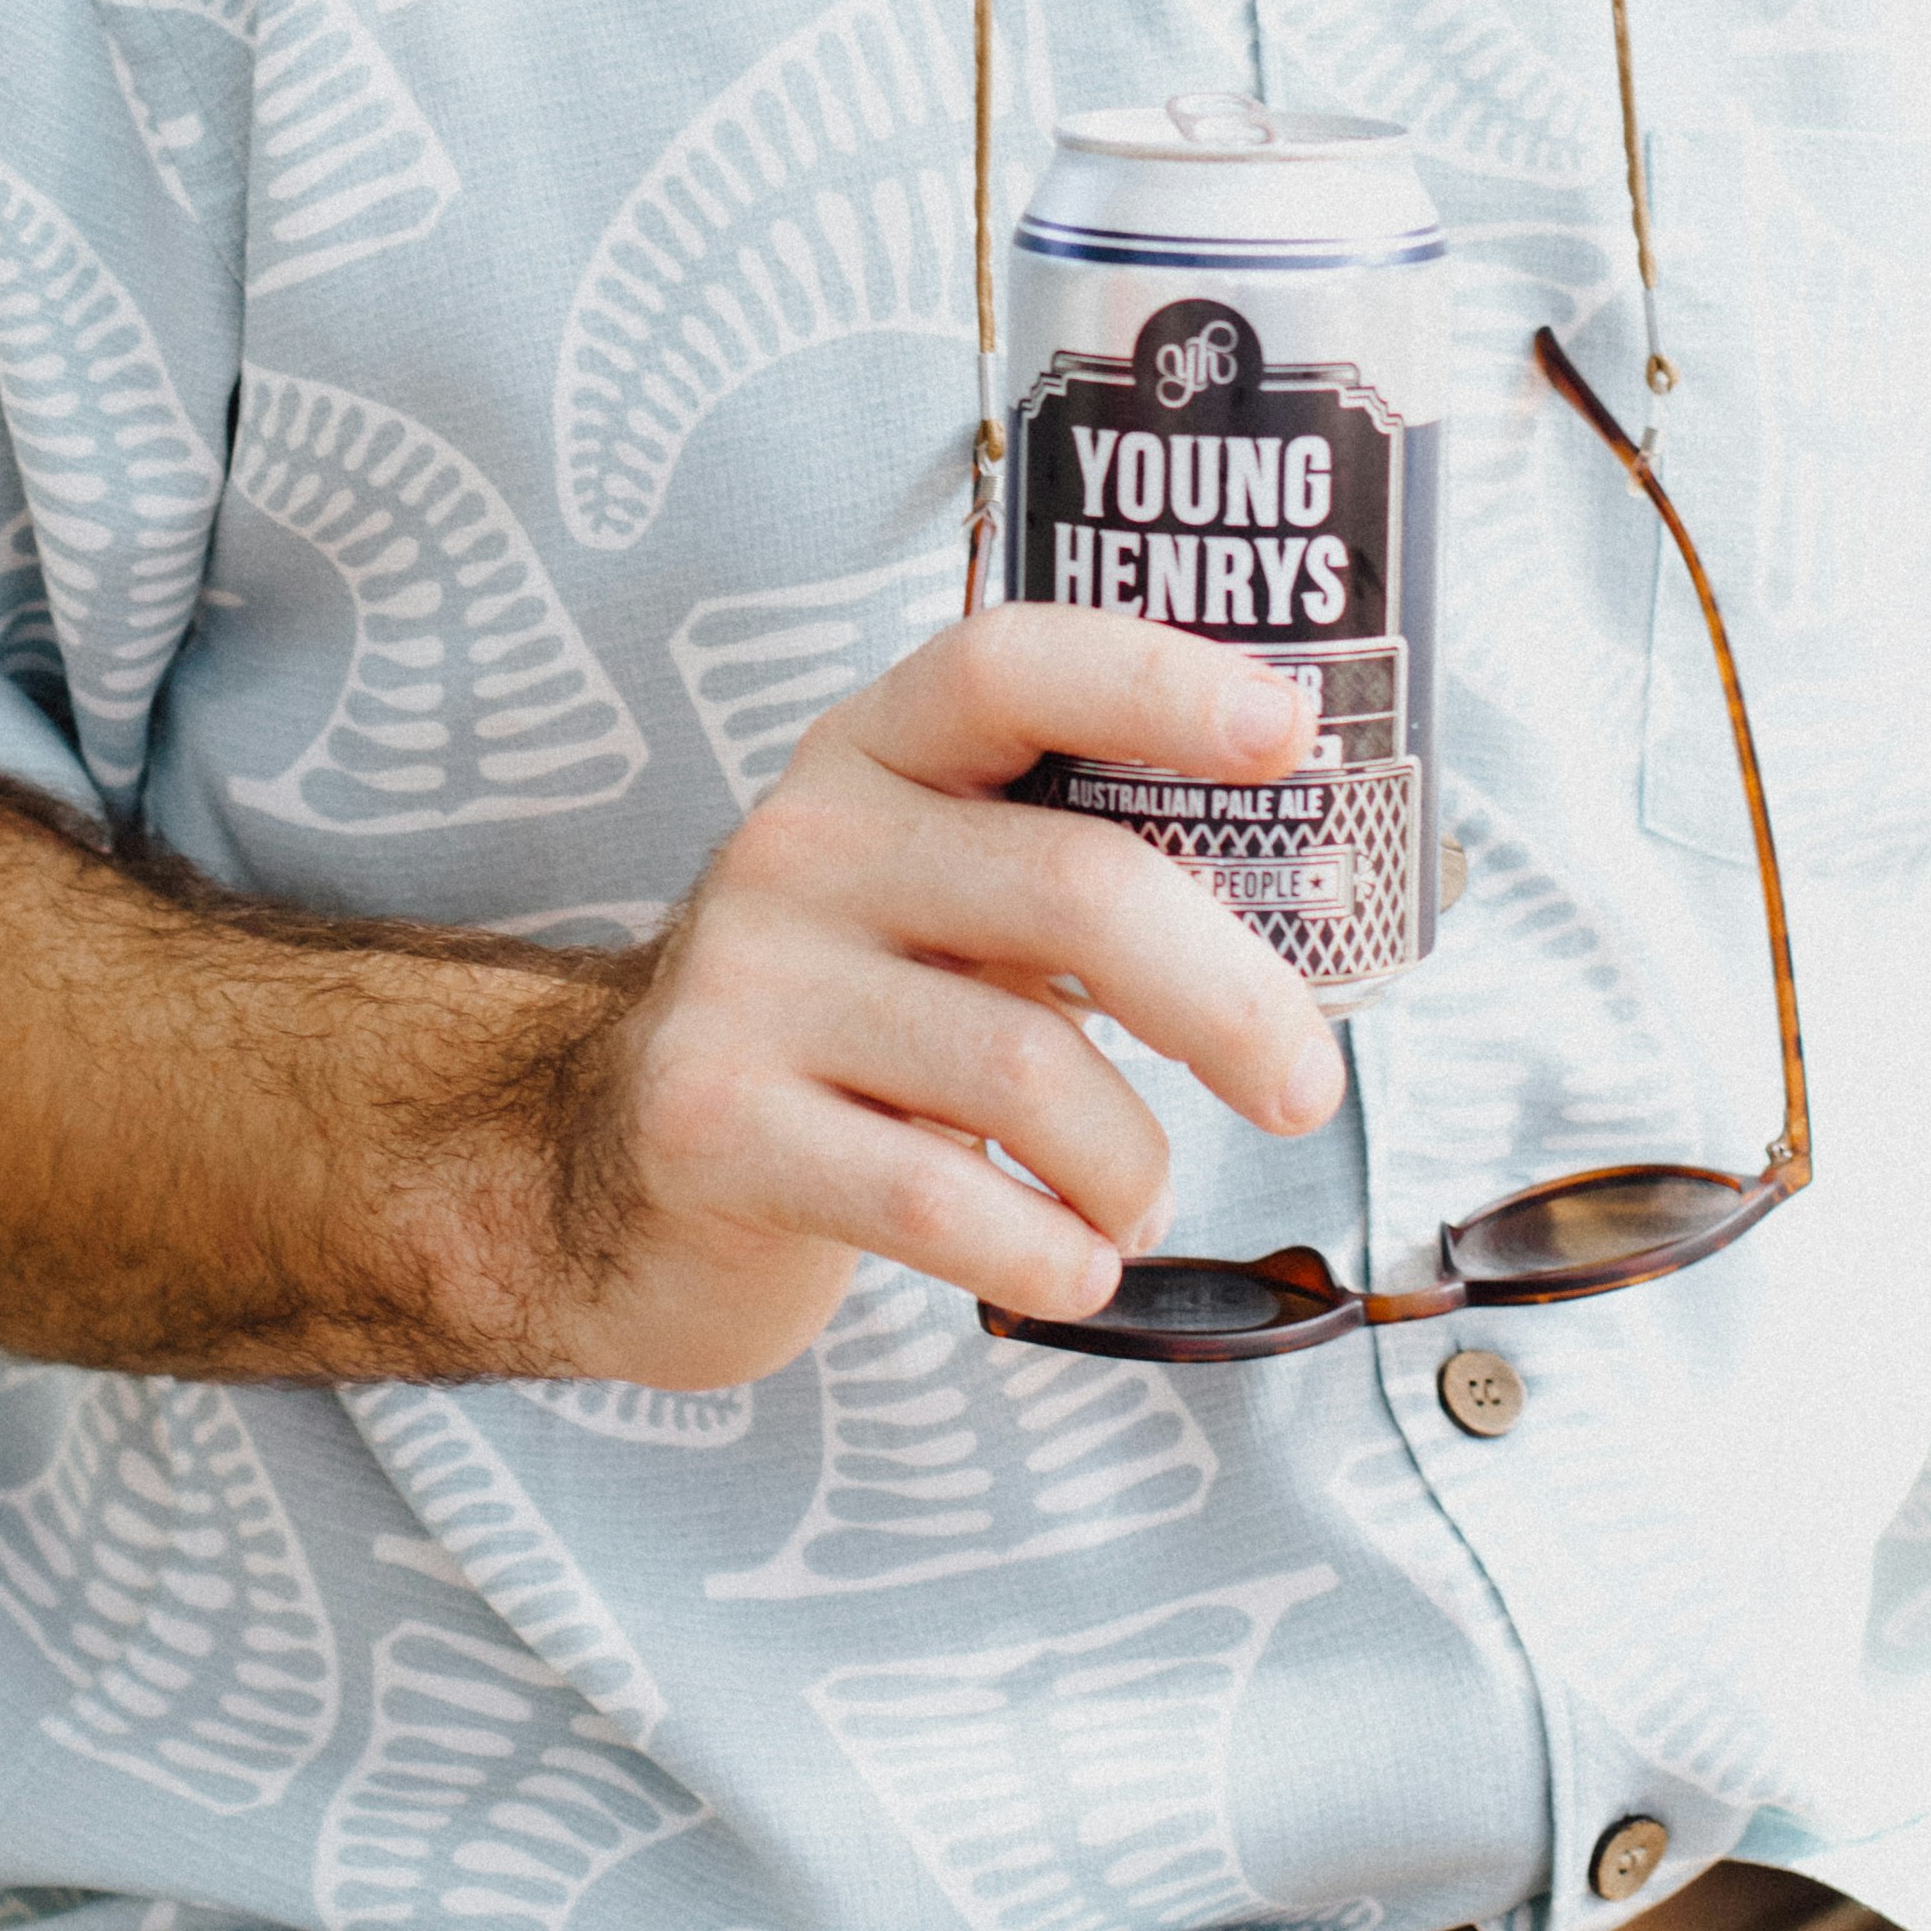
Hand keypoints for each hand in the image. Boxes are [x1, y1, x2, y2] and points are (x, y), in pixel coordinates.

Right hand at [538, 613, 1346, 1390]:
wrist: (614, 1163)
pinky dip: (1049, 1254)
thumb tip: (1315, 909)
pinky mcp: (714, 1125)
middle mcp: (802, 845)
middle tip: (1301, 1090)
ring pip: (1030, 1070)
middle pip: (1076, 888)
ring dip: (1133, 1166)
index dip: (1158, 682)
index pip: (1011, 664)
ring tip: (1134, 1203)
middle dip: (1231, 1002)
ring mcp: (747, 984)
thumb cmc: (850, 1024)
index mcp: (874, 755)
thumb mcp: (935, 904)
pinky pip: (940, 1199)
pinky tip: (1069, 1265)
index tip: (1289, 732)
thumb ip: (1075, 874)